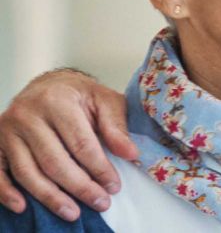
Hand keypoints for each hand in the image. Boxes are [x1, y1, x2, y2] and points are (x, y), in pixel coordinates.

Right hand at [0, 69, 136, 219]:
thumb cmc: (79, 96)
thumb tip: (131, 154)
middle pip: (54, 161)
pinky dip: (6, 192)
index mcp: (57, 102)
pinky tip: (22, 206)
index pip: (81, 144)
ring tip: (72, 212)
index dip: (99, 168)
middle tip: (100, 203)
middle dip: (79, 187)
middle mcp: (28, 116)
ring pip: (28, 171)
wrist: (46, 85)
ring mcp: (8, 131)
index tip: (113, 186)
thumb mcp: (104, 100)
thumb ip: (116, 126)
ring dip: (50, 196)